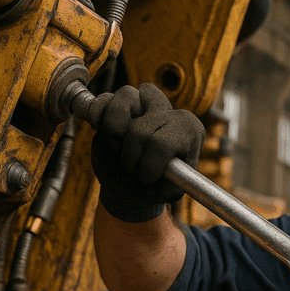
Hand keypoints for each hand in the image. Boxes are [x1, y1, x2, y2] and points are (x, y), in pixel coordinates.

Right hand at [90, 83, 204, 221]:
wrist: (127, 187)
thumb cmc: (151, 188)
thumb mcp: (167, 193)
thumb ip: (171, 186)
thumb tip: (168, 171)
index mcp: (189, 131)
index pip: (166, 141)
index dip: (150, 163)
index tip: (147, 178)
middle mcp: (169, 112)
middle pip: (148, 120)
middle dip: (133, 151)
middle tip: (132, 168)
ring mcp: (143, 104)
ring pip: (127, 96)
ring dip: (116, 132)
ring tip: (119, 149)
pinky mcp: (117, 104)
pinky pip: (105, 101)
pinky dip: (100, 120)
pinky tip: (108, 137)